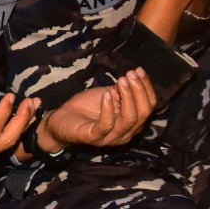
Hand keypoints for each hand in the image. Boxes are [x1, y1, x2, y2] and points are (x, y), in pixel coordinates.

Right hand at [0, 81, 37, 181]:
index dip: (4, 113)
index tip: (10, 96)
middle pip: (5, 142)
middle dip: (21, 121)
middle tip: (31, 102)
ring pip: (6, 147)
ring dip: (21, 127)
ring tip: (32, 109)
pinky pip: (0, 148)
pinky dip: (13, 133)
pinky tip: (21, 120)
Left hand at [38, 69, 156, 150]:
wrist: (60, 121)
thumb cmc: (86, 108)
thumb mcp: (108, 95)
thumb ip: (122, 91)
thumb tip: (134, 77)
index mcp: (132, 123)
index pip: (149, 107)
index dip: (146, 88)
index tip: (139, 70)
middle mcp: (126, 133)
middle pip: (143, 113)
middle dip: (139, 91)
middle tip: (130, 74)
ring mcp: (110, 138)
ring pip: (129, 119)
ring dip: (127, 97)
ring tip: (121, 81)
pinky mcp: (94, 138)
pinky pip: (106, 125)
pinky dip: (108, 108)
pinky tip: (106, 95)